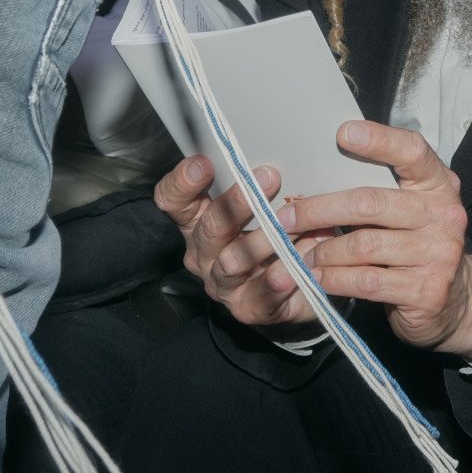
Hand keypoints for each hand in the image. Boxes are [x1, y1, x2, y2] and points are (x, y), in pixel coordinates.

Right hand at [155, 156, 333, 326]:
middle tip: (269, 179)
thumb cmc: (278, 235)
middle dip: (238, 202)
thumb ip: (263, 187)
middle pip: (208, 227)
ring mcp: (221, 283)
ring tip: (288, 229)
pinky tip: (290, 272)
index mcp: (199, 221)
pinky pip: (259, 296)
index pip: (174, 201)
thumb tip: (277, 166)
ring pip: (232, 262)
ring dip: (261, 243)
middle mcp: (203, 252)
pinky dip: (276, 283)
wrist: (297, 287)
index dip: (182, 183)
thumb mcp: (269, 206)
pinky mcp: (246, 308)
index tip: (203, 164)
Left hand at [265, 121, 471, 364]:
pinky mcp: (426, 290)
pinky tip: (319, 278)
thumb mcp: (411, 209)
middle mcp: (445, 215)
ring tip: (302, 254)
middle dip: (320, 209)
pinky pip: (366, 282)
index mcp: (439, 186)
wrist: (455, 299)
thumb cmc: (418, 243)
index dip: (379, 140)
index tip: (342, 134)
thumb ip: (381, 188)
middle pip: (370, 202)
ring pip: (363, 245)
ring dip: (323, 251)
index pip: (413, 152)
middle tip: (286, 218)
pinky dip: (334, 279)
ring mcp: (439, 254)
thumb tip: (317, 171)